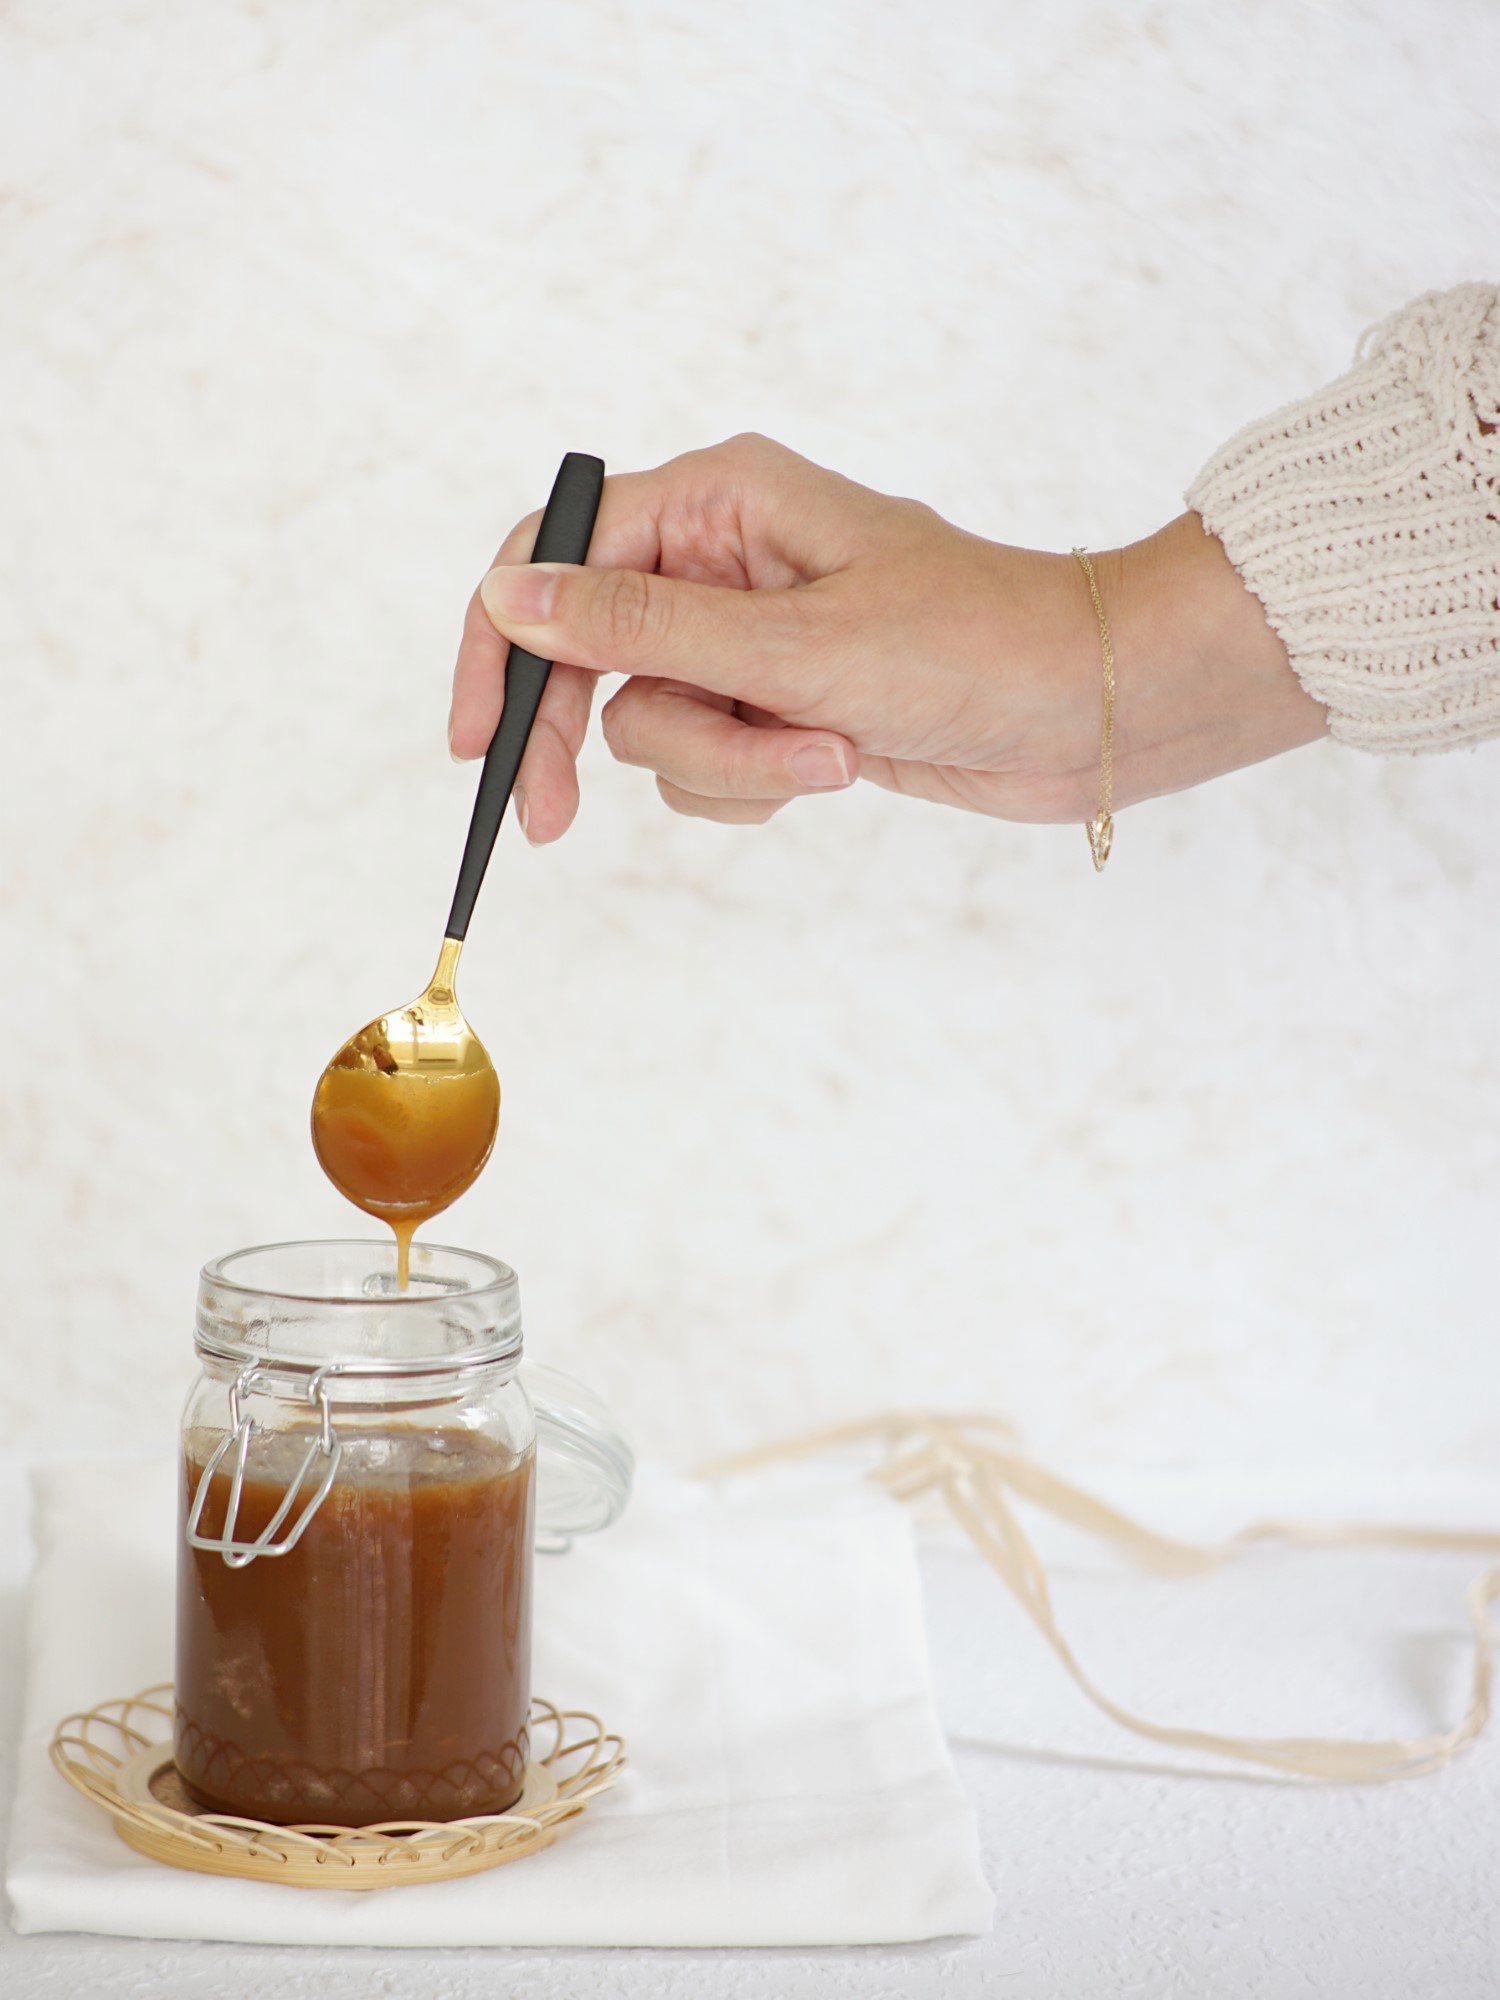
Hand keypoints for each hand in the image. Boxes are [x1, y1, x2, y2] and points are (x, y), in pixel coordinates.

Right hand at [448, 434, 1325, 842]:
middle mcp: (719, 559)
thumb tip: (507, 595)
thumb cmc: (973, 646)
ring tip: (829, 755)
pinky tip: (835, 768)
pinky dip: (755, 783)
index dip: (500, 647)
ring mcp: (749, 637)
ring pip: (652, 724)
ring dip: (728, 762)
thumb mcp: (793, 646)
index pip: (554, 555)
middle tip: (552, 824)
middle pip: (588, 654)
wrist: (1090, 710)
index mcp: (717, 501)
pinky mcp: (778, 702)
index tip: (475, 741)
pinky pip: (708, 761)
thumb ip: (640, 628)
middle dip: (588, 739)